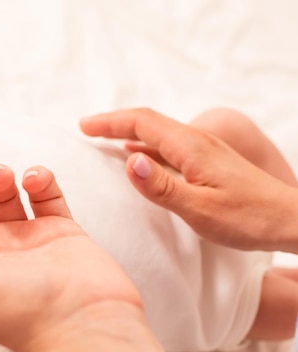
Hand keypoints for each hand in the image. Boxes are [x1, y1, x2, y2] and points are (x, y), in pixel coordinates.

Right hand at [80, 107, 297, 252]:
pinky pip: (168, 147)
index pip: (142, 122)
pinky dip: (146, 146)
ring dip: (128, 133)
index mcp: (190, 147)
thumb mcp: (199, 208)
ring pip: (158, 133)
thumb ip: (161, 186)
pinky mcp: (209, 163)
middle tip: (87, 129)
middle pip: (148, 121)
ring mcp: (204, 151)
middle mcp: (196, 142)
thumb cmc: (247, 219)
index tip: (84, 126)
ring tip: (104, 139)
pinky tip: (139, 156)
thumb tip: (127, 160)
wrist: (290, 220)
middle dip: (114, 123)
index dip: (110, 122)